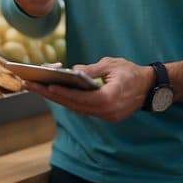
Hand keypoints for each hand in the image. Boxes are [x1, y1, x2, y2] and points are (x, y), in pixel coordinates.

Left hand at [24, 57, 153, 123]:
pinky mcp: (106, 117)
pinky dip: (69, 101)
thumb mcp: (111, 65)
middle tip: (31, 85)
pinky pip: (83, 109)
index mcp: (110, 99)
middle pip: (74, 105)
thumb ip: (91, 70)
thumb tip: (72, 70)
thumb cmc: (132, 72)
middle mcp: (107, 112)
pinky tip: (54, 93)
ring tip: (37, 88)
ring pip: (76, 109)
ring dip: (57, 99)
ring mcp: (107, 117)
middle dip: (51, 95)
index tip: (46, 85)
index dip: (62, 92)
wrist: (151, 87)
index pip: (80, 98)